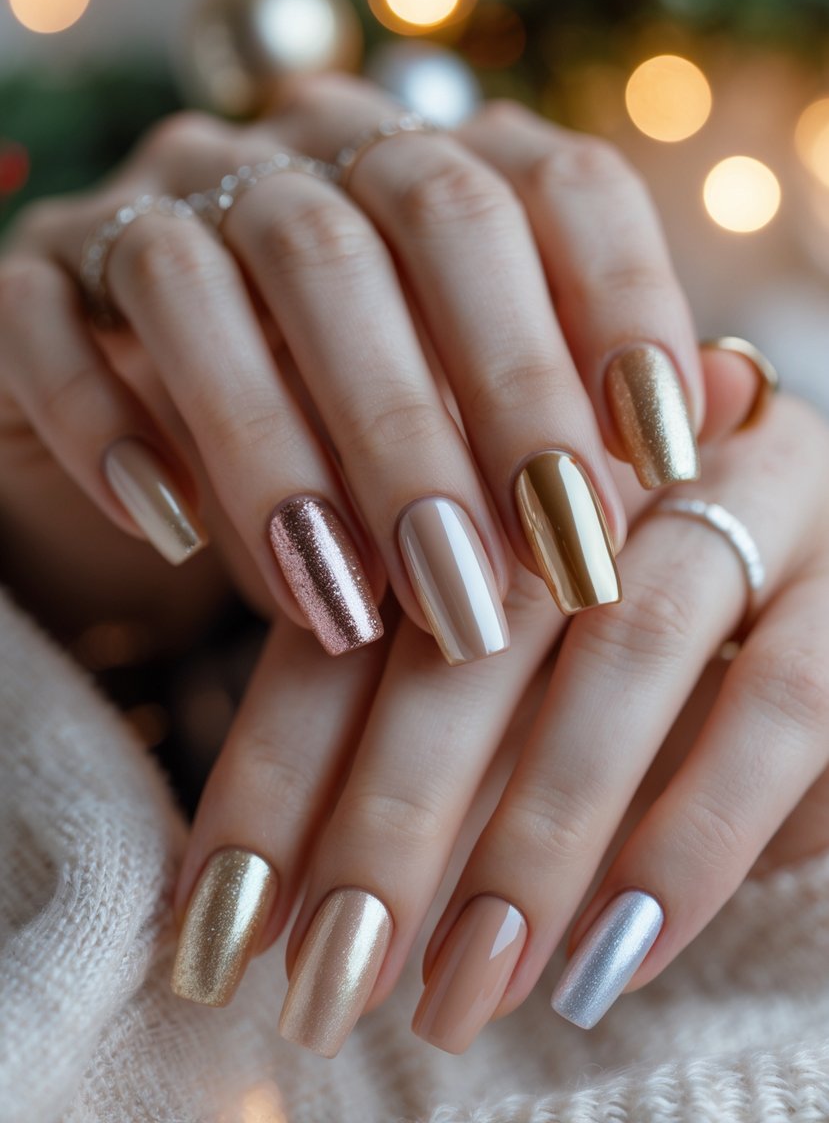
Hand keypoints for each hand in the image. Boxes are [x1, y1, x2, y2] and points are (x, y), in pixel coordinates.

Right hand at [1, 74, 730, 664]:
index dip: (618, 306)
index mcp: (423, 165)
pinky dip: (113, 429)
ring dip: (291, 448)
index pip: (549, 183)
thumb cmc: (335, 451)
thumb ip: (575, 410)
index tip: (664, 459)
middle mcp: (294, 155)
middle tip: (508, 579)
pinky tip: (172, 537)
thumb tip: (727, 411)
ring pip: (219, 275)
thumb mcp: (463, 437)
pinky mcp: (30, 280)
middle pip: (399, 220)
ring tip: (351, 605)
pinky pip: (48, 327)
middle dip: (465, 406)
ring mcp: (148, 204)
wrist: (140, 449)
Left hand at [170, 388, 825, 1057]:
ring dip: (538, 838)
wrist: (798, 567)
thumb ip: (399, 725)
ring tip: (462, 991)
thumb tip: (267, 896)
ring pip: (626, 654)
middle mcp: (608, 457)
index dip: (279, 767)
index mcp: (490, 453)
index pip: (355, 609)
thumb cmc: (617, 631)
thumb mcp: (497, 666)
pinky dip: (692, 838)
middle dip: (391, 819)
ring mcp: (745, 495)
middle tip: (329, 979)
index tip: (221, 917)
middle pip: (474, 626)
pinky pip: (781, 703)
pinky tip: (611, 956)